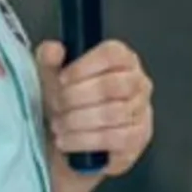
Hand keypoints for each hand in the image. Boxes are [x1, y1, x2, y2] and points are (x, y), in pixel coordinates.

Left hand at [37, 39, 153, 179]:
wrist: (71, 137)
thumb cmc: (67, 100)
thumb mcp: (51, 74)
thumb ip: (48, 57)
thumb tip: (53, 50)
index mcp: (122, 59)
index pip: (112, 54)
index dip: (84, 66)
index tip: (61, 79)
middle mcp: (138, 81)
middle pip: (112, 85)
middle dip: (77, 97)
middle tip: (56, 105)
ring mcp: (142, 110)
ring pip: (113, 113)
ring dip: (78, 120)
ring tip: (58, 125)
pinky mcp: (139, 137)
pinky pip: (115, 138)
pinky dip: (85, 140)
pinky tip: (66, 140)